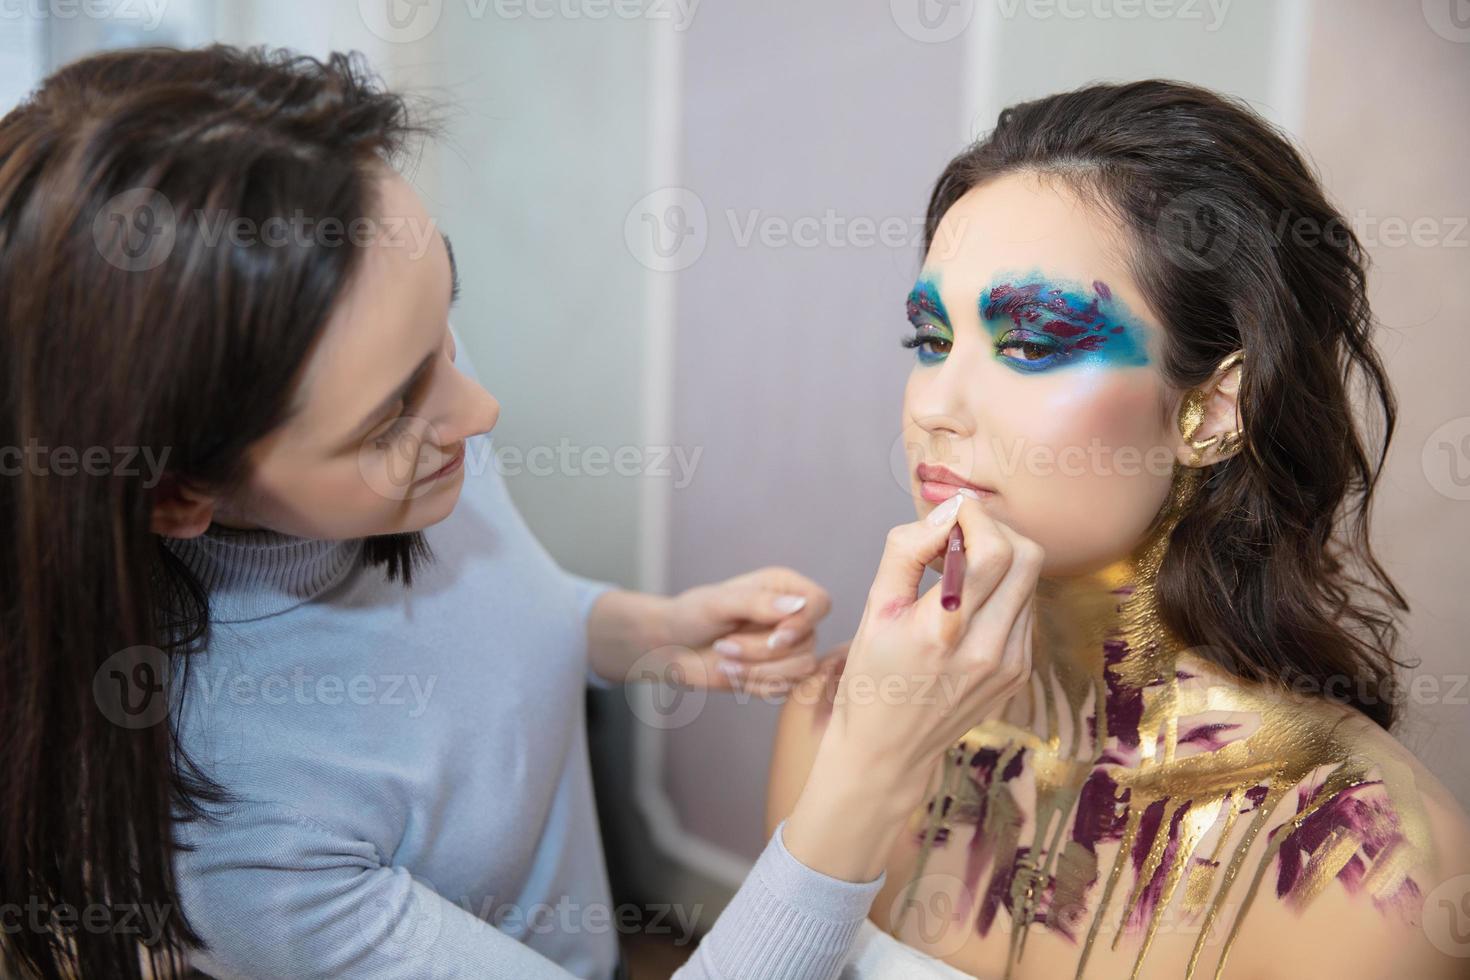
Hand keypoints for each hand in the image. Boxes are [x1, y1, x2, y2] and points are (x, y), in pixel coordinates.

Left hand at [660, 566, 831, 694]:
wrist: (671, 648)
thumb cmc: (691, 616)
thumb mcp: (718, 603)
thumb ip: (758, 603)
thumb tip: (799, 605)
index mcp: (783, 587)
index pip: (819, 602)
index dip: (804, 623)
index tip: (775, 638)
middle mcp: (791, 616)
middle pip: (808, 643)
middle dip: (763, 652)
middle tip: (724, 646)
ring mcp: (788, 647)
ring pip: (801, 670)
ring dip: (759, 671)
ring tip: (724, 661)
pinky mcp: (778, 674)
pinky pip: (784, 688)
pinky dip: (755, 685)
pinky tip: (731, 673)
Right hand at [782, 491, 1042, 880]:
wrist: (888, 751)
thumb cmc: (871, 678)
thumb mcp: (874, 609)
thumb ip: (906, 552)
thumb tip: (944, 512)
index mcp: (942, 630)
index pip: (991, 551)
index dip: (975, 517)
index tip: (950, 513)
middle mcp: (985, 648)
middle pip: (1026, 557)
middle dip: (996, 529)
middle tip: (960, 532)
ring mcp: (1009, 664)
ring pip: (1030, 580)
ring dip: (1000, 558)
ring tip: (960, 568)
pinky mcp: (1018, 673)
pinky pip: (1025, 610)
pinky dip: (1002, 591)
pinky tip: (969, 601)